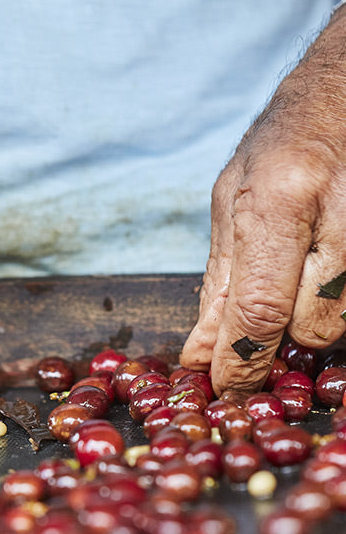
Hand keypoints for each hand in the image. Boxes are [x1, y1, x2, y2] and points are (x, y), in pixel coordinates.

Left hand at [180, 6, 345, 395]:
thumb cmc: (283, 144)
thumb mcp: (230, 202)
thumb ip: (219, 285)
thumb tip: (201, 355)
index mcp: (279, 201)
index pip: (258, 310)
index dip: (241, 363)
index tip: (226, 388)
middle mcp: (338, 216)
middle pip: (311, 327)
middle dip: (282, 334)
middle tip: (272, 298)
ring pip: (341, 322)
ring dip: (314, 314)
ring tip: (306, 266)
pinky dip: (336, 299)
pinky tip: (326, 265)